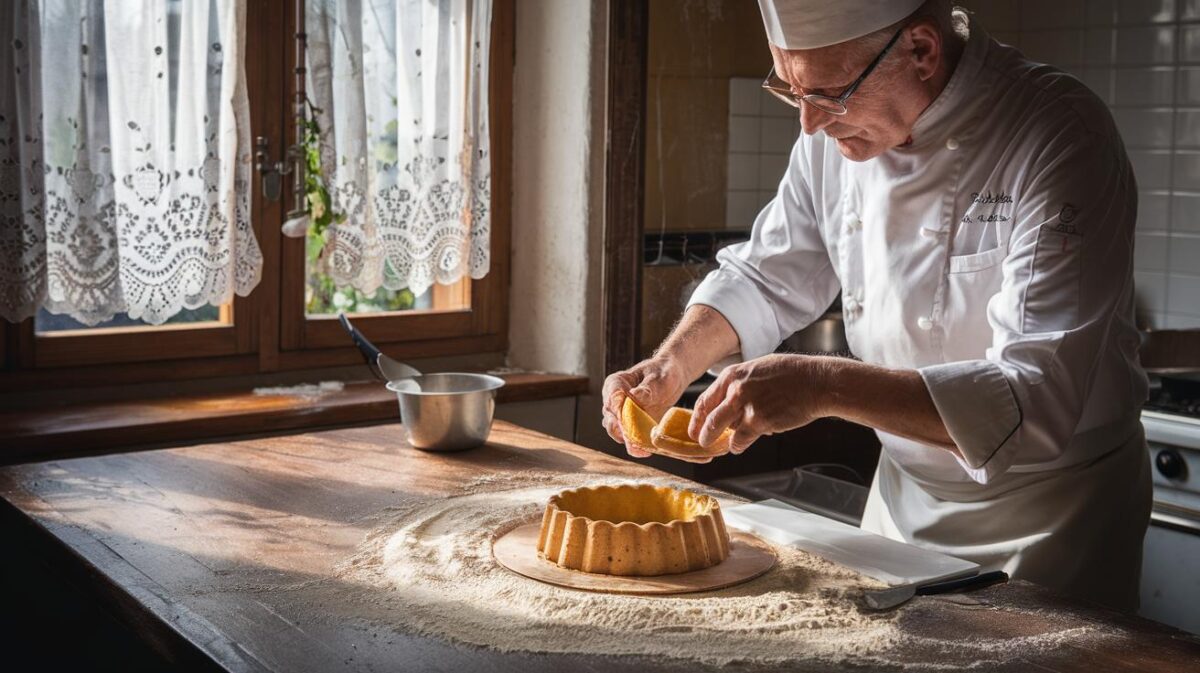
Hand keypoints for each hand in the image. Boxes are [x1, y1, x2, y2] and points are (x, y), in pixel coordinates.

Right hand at [602, 357, 688, 458]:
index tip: (626, 420)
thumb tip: (634, 396)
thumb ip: (648, 388)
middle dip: (621, 430)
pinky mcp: (630, 426)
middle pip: (610, 418)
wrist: (671, 379)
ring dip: (627, 440)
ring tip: (641, 449)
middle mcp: (613, 400)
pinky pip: (628, 438)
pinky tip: (645, 450)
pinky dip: (635, 445)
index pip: (611, 399)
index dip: (618, 411)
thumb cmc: (664, 372)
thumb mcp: (659, 377)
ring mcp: (620, 415)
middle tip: (634, 440)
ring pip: (616, 431)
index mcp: (615, 384)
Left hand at [689, 354, 829, 453]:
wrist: (815, 381)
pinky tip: (739, 446)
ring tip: (723, 447)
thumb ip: (741, 384)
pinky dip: (737, 446)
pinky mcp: (759, 421)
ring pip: (721, 431)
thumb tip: (731, 402)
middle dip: (703, 433)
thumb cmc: (792, 373)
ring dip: (720, 442)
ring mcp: (746, 406)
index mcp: (732, 375)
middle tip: (702, 441)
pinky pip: (740, 440)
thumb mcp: (758, 369)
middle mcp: (735, 389)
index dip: (697, 417)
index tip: (695, 426)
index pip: (705, 399)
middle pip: (709, 417)